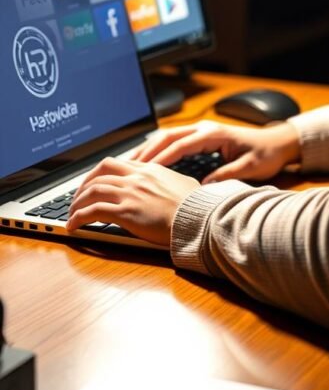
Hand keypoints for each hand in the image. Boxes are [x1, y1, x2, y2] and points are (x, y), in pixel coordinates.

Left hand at [66, 158, 198, 245]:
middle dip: (84, 184)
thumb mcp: (183, 183)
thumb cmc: (195, 206)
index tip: (92, 183)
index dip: (99, 173)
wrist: (197, 219)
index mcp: (149, 169)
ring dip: (77, 203)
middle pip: (100, 172)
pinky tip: (73, 226)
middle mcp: (136, 177)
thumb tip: (175, 183)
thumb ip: (171, 179)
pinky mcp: (125, 212)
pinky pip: (93, 211)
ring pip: (93, 190)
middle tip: (77, 197)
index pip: (116, 163)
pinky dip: (78, 218)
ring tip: (71, 214)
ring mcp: (130, 193)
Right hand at [130, 119, 300, 182]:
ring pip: (168, 136)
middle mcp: (204, 128)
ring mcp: (202, 131)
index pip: (181, 145)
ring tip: (129, 164)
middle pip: (168, 136)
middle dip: (146, 150)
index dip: (161, 158)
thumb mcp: (249, 167)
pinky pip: (174, 141)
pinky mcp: (202, 137)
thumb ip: (226, 176)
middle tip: (127, 166)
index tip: (144, 171)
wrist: (279, 142)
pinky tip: (147, 162)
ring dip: (149, 149)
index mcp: (214, 134)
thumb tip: (203, 187)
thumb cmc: (266, 154)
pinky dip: (158, 150)